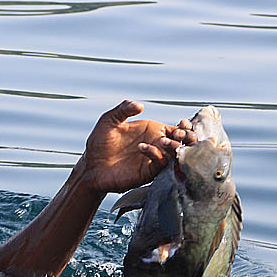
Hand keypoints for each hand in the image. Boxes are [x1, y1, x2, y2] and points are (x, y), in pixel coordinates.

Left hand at [77, 101, 194, 194]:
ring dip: (173, 146)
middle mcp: (156, 145)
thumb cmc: (99, 142)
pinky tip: (142, 148)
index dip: (185, 127)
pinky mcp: (147, 172)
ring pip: (176, 154)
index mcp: (152, 131)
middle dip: (186, 137)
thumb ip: (123, 110)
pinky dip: (157, 155)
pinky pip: (161, 164)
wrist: (91, 165)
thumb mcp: (109, 121)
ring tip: (161, 140)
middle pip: (183, 143)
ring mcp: (153, 159)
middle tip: (177, 133)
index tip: (183, 123)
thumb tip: (139, 105)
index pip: (178, 129)